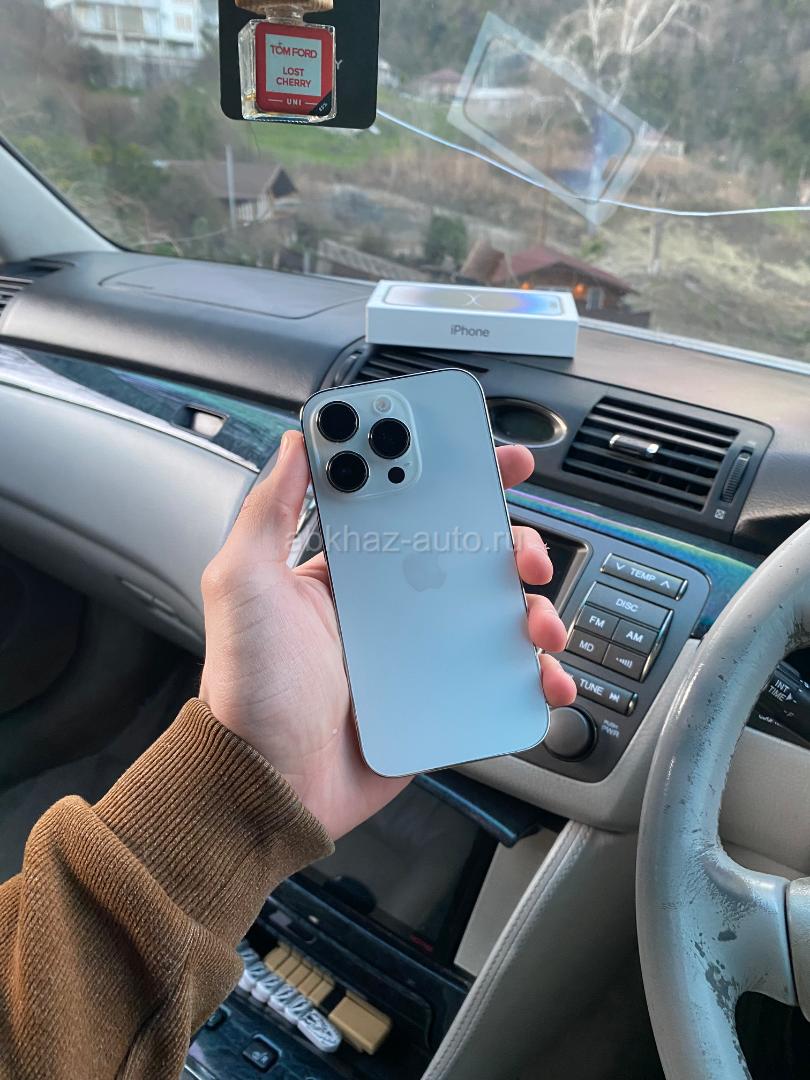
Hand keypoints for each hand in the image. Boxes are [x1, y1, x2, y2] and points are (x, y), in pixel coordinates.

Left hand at [200, 431, 576, 838]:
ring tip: (537, 623)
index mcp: (350, 570)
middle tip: (523, 551)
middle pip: (469, 556)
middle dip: (509, 542)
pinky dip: (533, 677)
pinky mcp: (439, 702)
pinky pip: (499, 680)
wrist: (266, 787)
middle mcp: (390, 606)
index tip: (489, 456)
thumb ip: (268, 509)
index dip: (452, 476)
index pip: (408, 505)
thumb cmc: (247, 687)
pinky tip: (544, 677)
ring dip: (532, 608)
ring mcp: (419, 655)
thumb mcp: (243, 583)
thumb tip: (295, 442)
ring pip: (495, 615)